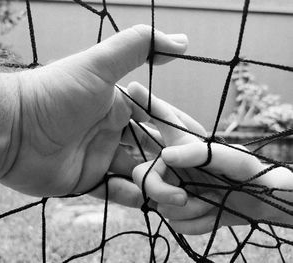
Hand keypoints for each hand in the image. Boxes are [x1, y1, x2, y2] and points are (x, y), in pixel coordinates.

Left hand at [0, 25, 188, 204]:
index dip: (174, 133)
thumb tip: (182, 41)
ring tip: (174, 195)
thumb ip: (139, 46)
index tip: (193, 148)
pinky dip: (129, 196)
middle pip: (148, 151)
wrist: (10, 129)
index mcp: (118, 106)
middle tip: (186, 178)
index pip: (155, 121)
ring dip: (154, 184)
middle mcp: (110, 131)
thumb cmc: (55, 94)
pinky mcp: (84, 180)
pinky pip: (113, 191)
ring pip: (135, 174)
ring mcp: (97, 157)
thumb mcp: (98, 65)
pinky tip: (145, 201)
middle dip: (167, 163)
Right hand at [131, 82, 292, 233]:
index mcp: (181, 144)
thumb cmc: (249, 173)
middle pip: (141, 174)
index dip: (142, 104)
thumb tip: (165, 155)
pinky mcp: (177, 211)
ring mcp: (172, 188)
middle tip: (183, 197)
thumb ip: (199, 152)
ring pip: (158, 204)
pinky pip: (174, 222)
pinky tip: (211, 213)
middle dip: (158, 190)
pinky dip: (196, 223)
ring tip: (212, 202)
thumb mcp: (232, 159)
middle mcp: (171, 165)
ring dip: (190, 209)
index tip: (129, 87)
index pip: (158, 121)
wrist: (259, 204)